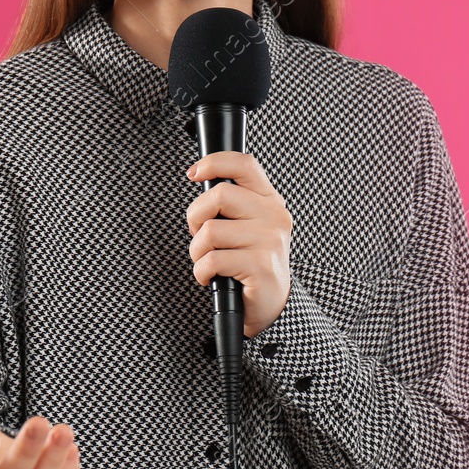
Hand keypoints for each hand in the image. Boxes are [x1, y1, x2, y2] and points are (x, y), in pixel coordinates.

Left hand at [186, 151, 293, 337]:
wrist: (273, 305)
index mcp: (269, 200)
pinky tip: (210, 277)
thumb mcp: (248, 225)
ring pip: (210, 231)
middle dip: (195, 217)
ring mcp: (270, 241)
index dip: (213, 162)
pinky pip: (212, 261)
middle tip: (199, 234)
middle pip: (218, 195)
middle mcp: (274, 216)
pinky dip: (201, 272)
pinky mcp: (261, 266)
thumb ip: (232, 203)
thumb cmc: (252, 263)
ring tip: (207, 261)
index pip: (243, 164)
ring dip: (197, 251)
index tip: (193, 173)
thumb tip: (200, 179)